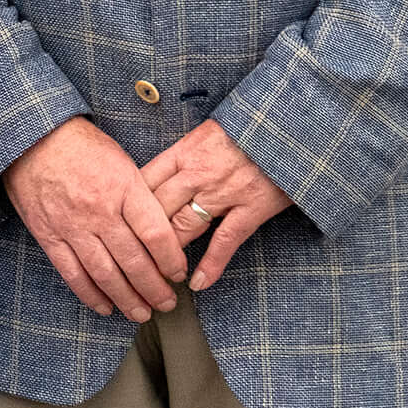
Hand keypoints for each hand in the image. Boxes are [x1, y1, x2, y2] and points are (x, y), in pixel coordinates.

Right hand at [0, 117, 189, 320]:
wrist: (33, 137)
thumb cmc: (82, 146)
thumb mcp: (122, 161)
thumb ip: (141, 197)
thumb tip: (162, 233)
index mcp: (124, 188)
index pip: (156, 235)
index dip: (171, 261)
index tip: (178, 273)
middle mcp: (100, 211)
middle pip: (134, 261)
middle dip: (154, 289)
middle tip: (167, 303)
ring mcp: (72, 225)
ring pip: (105, 274)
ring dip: (127, 298)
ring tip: (141, 312)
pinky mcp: (49, 235)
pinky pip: (72, 273)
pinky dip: (90, 294)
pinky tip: (105, 306)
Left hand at [139, 120, 294, 290]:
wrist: (291, 124)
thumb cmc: (249, 127)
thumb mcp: (209, 131)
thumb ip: (186, 153)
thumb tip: (160, 175)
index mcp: (185, 151)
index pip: (144, 181)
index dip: (126, 207)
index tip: (116, 225)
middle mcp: (198, 172)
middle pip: (157, 209)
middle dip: (140, 236)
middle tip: (129, 260)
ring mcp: (224, 192)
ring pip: (183, 226)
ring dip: (167, 253)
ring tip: (156, 275)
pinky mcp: (252, 207)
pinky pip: (225, 241)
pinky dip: (210, 265)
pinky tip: (197, 283)